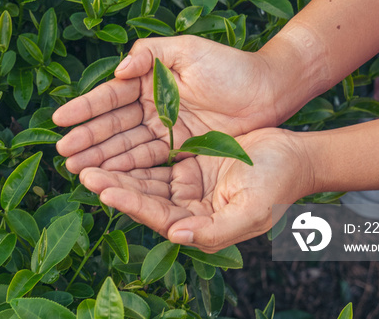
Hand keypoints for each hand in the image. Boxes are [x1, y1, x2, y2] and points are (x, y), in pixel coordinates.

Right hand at [53, 35, 284, 173]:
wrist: (267, 91)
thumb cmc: (229, 65)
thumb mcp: (187, 49)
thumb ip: (150, 54)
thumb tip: (117, 71)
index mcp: (149, 79)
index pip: (110, 96)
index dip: (85, 108)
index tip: (60, 119)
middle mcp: (152, 106)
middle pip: (113, 125)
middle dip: (87, 138)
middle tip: (63, 152)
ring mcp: (165, 129)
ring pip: (127, 146)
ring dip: (101, 157)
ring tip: (76, 169)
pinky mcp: (180, 150)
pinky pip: (149, 161)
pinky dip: (127, 169)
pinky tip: (107, 176)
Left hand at [77, 128, 315, 252]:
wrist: (296, 157)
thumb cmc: (278, 185)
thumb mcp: (252, 211)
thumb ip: (216, 231)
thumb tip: (176, 236)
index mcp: (199, 224)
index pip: (157, 215)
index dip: (130, 202)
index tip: (103, 189)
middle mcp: (187, 208)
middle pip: (143, 196)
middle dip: (113, 183)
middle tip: (82, 170)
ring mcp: (187, 185)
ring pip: (145, 177)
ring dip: (118, 167)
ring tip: (88, 156)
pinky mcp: (188, 163)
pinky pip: (156, 158)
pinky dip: (135, 152)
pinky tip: (115, 142)